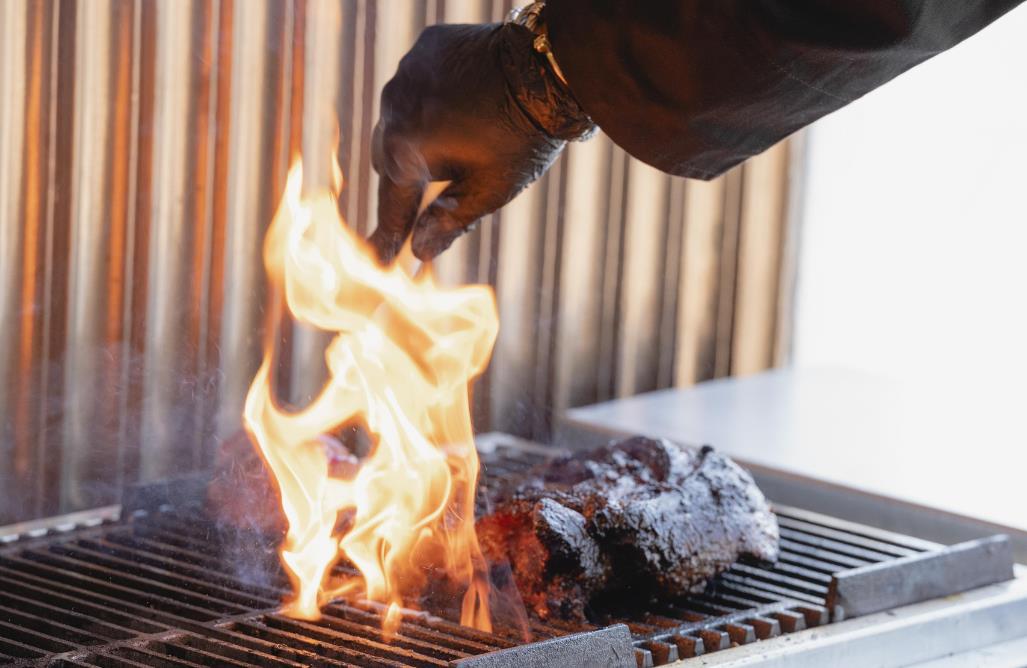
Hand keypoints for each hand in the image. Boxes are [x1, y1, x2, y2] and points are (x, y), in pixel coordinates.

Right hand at [369, 22, 593, 262]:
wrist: (551, 69)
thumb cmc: (522, 137)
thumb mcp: (488, 190)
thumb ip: (448, 221)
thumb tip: (419, 252)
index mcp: (405, 147)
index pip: (392, 202)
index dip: (388, 235)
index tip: (381, 259)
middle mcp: (395, 106)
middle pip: (388, 161)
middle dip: (406, 182)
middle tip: (425, 201)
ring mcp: (408, 72)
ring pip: (398, 120)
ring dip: (415, 139)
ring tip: (453, 145)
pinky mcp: (427, 48)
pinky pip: (416, 86)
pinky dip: (429, 103)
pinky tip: (459, 108)